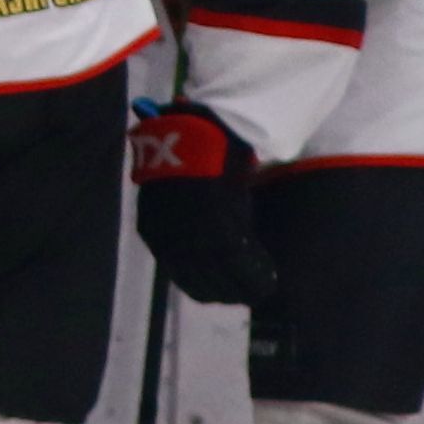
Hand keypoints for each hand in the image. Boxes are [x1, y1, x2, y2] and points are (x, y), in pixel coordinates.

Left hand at [129, 102, 277, 305]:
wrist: (197, 131)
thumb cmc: (188, 153)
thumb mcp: (177, 191)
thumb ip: (186, 219)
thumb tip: (210, 243)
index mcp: (154, 231)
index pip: (182, 277)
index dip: (207, 287)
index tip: (225, 289)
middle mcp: (170, 243)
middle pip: (202, 284)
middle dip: (227, 291)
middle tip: (248, 292)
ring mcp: (194, 241)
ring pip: (222, 280)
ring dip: (244, 288)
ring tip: (262, 289)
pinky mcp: (219, 233)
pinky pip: (241, 265)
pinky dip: (256, 276)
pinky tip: (269, 278)